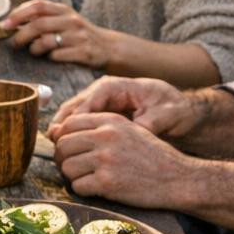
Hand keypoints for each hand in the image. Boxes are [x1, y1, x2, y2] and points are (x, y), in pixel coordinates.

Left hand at [4, 0, 112, 68]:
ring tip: (34, 52)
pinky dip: (49, 59)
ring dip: (34, 49)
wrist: (109, 48)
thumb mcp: (64, 21)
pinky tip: (51, 59)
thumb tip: (10, 23)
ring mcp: (78, 36)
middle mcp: (72, 21)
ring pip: (46, 41)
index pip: (38, 6)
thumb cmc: (78, 35)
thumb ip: (42, 18)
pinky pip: (58, 56)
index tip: (5, 24)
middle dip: (21, 35)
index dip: (19, 14)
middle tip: (14, 44)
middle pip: (39, 24)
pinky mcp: (84, 52)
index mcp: (64, 10)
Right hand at [49, 75, 197, 140]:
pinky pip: (78, 122)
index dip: (75, 118)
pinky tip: (67, 148)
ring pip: (71, 114)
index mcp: (116, 86)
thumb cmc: (174, 109)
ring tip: (56, 147)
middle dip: (62, 124)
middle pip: (73, 105)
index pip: (88, 100)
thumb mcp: (167, 115)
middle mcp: (102, 91)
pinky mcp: (97, 113)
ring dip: (63, 130)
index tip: (67, 134)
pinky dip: (70, 133)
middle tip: (54, 142)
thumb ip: (149, 123)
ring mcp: (97, 102)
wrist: (179, 110)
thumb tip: (135, 132)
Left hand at [51, 112, 197, 207]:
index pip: (68, 124)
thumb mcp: (129, 131)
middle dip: (64, 159)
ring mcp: (106, 159)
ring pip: (66, 167)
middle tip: (75, 168)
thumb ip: (100, 129)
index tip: (70, 150)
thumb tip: (60, 134)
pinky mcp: (107, 182)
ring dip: (73, 177)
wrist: (178, 178)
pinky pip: (77, 186)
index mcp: (110, 121)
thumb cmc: (152, 157)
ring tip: (88, 179)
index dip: (63, 138)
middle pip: (62, 146)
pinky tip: (97, 189)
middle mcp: (106, 136)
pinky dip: (83, 190)